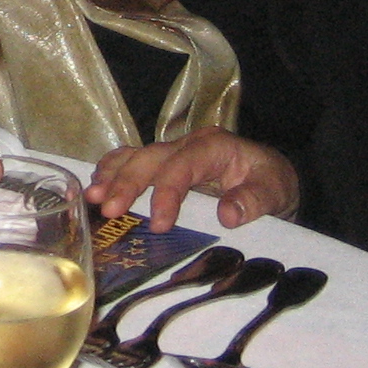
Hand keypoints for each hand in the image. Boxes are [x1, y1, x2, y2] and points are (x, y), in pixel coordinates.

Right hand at [84, 126, 296, 228]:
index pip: (183, 165)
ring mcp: (173, 151)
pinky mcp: (165, 163)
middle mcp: (188, 144)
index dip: (167, 192)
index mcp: (214, 146)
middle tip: (109, 210)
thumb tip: (228, 214)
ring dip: (112, 175)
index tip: (159, 224)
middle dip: (128, 183)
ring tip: (93, 197)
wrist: (271, 179)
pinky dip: (113, 170)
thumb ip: (254, 200)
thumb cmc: (271, 183)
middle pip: (151, 157)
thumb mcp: (274, 191)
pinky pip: (133, 159)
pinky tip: (98, 187)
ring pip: (136, 155)